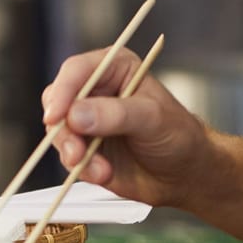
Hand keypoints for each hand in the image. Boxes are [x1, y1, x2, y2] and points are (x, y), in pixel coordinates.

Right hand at [42, 47, 209, 207]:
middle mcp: (95, 92)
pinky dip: (82, 169)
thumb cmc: (178, 135)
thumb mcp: (152, 119)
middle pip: (58, 102)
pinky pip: (67, 157)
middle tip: (77, 152)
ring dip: (75, 155)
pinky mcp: (84, 148)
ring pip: (59, 133)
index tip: (57, 116)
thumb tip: (76, 115)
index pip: (76, 71)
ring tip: (102, 170)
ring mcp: (87, 121)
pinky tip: (105, 173)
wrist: (186, 173)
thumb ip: (116, 114)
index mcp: (113, 69)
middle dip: (64, 130)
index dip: (62, 91)